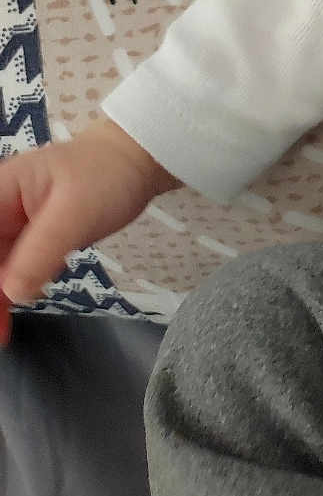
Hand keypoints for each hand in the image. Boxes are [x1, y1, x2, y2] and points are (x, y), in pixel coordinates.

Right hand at [0, 117, 178, 343]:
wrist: (136, 160)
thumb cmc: (106, 177)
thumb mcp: (74, 215)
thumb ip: (39, 253)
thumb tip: (10, 293)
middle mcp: (0, 209)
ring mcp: (13, 223)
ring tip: (1, 334)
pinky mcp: (31, 237)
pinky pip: (11, 268)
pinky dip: (8, 293)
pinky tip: (7, 318)